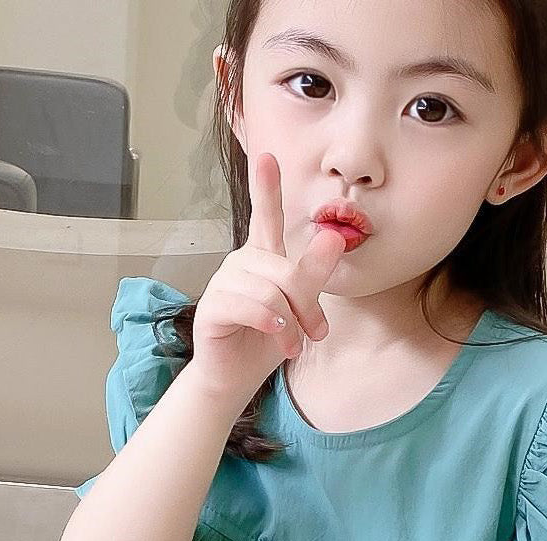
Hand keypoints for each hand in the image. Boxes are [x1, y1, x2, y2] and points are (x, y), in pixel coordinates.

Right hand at [190, 150, 346, 405]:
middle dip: (306, 303)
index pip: (266, 215)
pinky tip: (277, 335)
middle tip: (316, 332)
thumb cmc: (268, 339)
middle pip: (285, 269)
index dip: (266, 186)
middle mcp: (242, 262)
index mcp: (264, 256)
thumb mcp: (300, 309)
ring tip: (293, 344)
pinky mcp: (212, 306)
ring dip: (291, 323)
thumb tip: (334, 237)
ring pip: (270, 290)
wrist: (237, 377)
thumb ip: (314, 274)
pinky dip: (271, 322)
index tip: (269, 157)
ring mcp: (224, 282)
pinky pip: (250, 305)